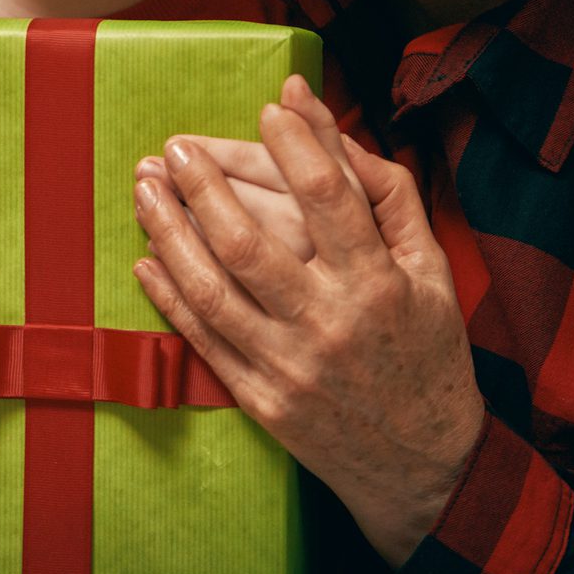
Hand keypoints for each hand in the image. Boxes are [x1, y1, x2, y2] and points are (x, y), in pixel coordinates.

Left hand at [131, 74, 485, 565]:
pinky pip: (202, 339)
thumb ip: (378, 184)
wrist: (425, 466)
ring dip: (168, 233)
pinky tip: (146, 258)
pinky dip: (168, 295)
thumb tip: (314, 108)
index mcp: (379, 284)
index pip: (327, 197)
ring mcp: (289, 366)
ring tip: (145, 189)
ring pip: (212, 290)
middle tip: (175, 147)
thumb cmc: (427, 348)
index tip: (268, 109)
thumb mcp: (428, 264)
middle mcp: (330, 324)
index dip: (293, 144)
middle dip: (203, 185)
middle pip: (249, 242)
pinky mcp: (261, 400)